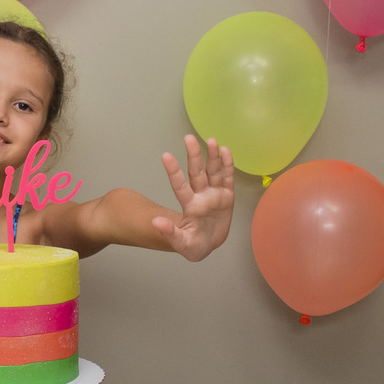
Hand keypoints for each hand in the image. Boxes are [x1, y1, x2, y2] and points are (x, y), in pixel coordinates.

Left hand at [153, 135, 233, 260]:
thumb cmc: (193, 245)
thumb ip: (170, 233)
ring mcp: (214, 194)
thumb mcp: (182, 244)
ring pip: (213, 172)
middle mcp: (201, 196)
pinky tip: (226, 151)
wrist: (208, 245)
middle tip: (188, 138)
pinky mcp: (227, 196)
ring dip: (212, 156)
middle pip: (196, 173)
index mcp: (189, 206)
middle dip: (193, 156)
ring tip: (211, 140)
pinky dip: (228, 165)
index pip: (179, 186)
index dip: (174, 172)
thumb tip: (156, 222)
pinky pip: (228, 179)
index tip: (165, 156)